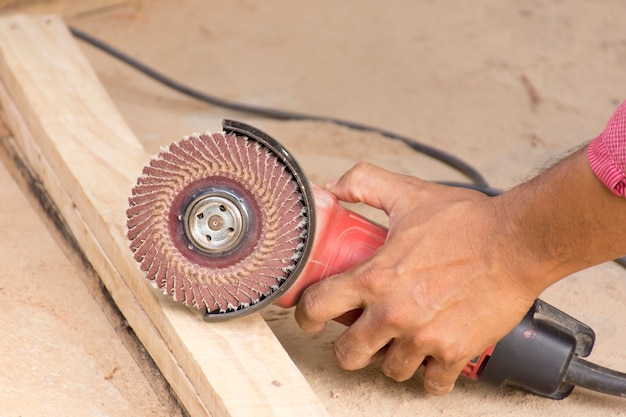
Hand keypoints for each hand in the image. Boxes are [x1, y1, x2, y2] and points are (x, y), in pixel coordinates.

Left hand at [295, 162, 538, 394]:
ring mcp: (423, 337)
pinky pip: (432, 382)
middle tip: (357, 336)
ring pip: (389, 369)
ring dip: (391, 358)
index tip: (310, 318)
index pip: (319, 306)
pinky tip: (431, 356)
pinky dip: (430, 374)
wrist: (517, 242)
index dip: (306, 315)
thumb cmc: (466, 221)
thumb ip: (365, 182)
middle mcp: (393, 313)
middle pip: (348, 353)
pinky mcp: (454, 352)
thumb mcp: (409, 193)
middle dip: (348, 348)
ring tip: (399, 341)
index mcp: (375, 278)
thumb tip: (334, 185)